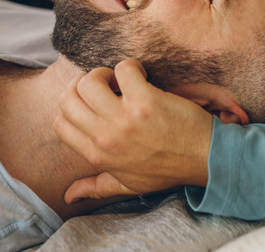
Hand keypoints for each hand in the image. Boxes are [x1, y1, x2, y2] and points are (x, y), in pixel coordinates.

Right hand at [53, 59, 212, 202]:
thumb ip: (96, 187)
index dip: (71, 106)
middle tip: (105, 86)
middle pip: (68, 98)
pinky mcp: (146, 101)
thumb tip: (68, 196)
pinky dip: (131, 67)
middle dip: (83, 85)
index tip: (90, 101)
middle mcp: (106, 137)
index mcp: (98, 155)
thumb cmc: (167, 169)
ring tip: (121, 81)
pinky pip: (123, 69)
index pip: (60, 124)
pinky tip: (142, 77)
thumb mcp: (128, 184)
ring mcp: (125, 119)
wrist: (204, 159)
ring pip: (89, 81)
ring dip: (104, 73)